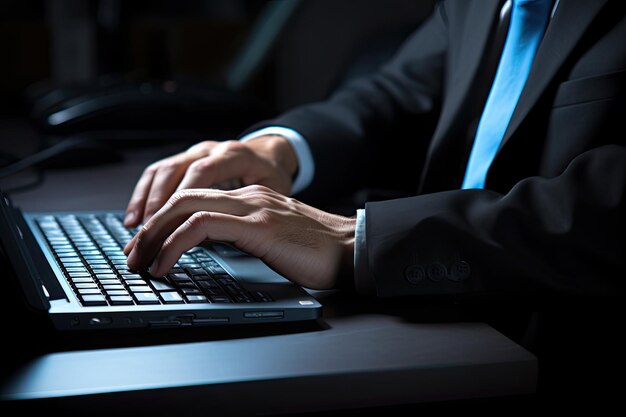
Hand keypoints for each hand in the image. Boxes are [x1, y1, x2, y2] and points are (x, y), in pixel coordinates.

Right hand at [123, 135, 298, 227]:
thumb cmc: (272, 176)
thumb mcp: (273, 190)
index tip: (172, 222)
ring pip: (161, 171)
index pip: (203, 172)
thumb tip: (228, 234)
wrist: (269, 154)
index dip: (184, 196)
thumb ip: (250, 206)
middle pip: (175, 171)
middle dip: (157, 205)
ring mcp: (194, 153)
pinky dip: (143, 196)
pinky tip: (135, 218)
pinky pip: (157, 174)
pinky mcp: (184, 160)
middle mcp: (210, 150)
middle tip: (148, 235)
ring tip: (137, 229)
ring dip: (144, 201)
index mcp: (234, 155)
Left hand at [123, 185, 355, 289]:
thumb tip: (208, 244)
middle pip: (180, 197)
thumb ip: (243, 232)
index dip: (161, 220)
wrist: (352, 250)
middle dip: (148, 226)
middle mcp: (247, 196)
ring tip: (140, 262)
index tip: (145, 246)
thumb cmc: (316, 251)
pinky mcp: (258, 225)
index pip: (193, 198)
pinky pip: (202, 227)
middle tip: (131, 254)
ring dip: (153, 235)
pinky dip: (174, 245)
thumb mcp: (272, 237)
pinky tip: (165, 266)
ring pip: (185, 207)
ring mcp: (253, 207)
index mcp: (250, 198)